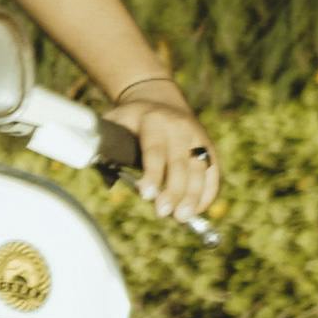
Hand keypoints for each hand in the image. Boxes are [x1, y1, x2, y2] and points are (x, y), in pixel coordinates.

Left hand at [114, 81, 222, 225]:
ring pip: (200, 170)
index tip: (146, 195)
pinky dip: (207, 193)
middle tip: (162, 213)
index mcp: (152, 120)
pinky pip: (213, 173)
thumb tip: (105, 177)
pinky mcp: (208, 147)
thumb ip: (105, 145)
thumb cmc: (130, 120)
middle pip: (180, 163)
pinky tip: (197, 210)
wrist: (158, 100)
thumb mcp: (114, 122)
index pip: (154, 150)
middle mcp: (178, 127)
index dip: (152, 173)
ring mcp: (197, 136)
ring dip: (192, 196)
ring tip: (181, 217)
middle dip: (173, 191)